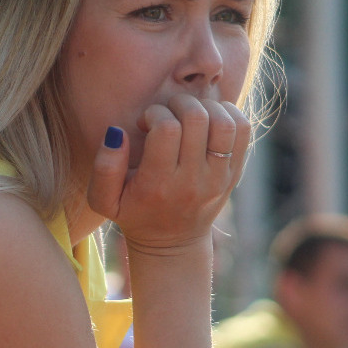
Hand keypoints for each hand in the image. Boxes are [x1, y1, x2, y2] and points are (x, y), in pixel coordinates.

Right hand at [86, 94, 249, 254]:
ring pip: (224, 122)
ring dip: (206, 106)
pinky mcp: (234, 173)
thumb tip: (117, 133)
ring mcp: (218, 177)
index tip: (146, 121)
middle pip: (197, 119)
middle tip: (168, 111)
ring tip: (189, 112)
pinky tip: (209, 117)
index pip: (166, 129)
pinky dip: (229, 113)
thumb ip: (104, 167)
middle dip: (179, 103)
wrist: (172, 244)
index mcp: (159, 184)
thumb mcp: (104, 200)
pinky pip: (243, 131)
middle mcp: (192, 180)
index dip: (154, 113)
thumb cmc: (134, 214)